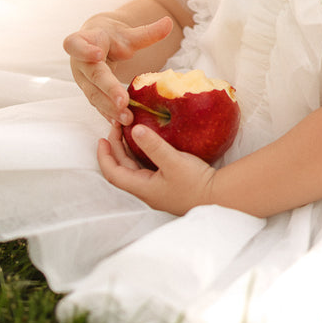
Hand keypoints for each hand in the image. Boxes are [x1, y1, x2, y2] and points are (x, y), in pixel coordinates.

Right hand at [63, 16, 173, 123]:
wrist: (96, 46)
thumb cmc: (111, 37)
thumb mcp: (127, 33)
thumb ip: (147, 32)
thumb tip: (169, 22)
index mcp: (82, 41)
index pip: (76, 44)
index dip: (85, 50)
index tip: (99, 54)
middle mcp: (79, 63)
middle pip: (92, 76)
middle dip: (108, 89)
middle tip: (123, 102)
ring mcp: (83, 81)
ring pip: (94, 95)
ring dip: (109, 108)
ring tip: (126, 118)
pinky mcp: (90, 94)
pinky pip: (98, 105)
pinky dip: (109, 115)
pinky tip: (120, 125)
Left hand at [97, 123, 215, 214]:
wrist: (218, 197)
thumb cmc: (195, 183)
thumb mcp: (174, 161)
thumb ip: (154, 146)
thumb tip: (135, 130)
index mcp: (142, 188)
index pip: (113, 173)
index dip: (105, 156)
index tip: (102, 138)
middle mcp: (146, 190)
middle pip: (122, 168)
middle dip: (117, 147)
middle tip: (118, 125)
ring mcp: (156, 188)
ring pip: (134, 167)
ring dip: (127, 150)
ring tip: (128, 131)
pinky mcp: (167, 184)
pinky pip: (146, 167)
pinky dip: (141, 153)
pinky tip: (147, 142)